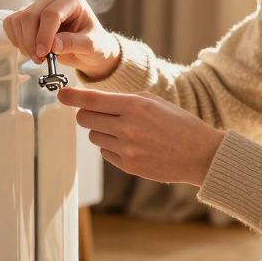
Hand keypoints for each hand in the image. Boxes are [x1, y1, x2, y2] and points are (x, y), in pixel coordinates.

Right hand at [2, 0, 119, 79]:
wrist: (89, 50)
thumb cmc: (94, 44)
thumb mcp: (91, 46)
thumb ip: (73, 44)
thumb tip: (53, 45)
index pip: (51, 14)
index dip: (44, 35)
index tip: (43, 53)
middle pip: (30, 16)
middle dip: (32, 42)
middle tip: (41, 59)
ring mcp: (38, 4)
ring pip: (18, 20)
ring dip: (24, 43)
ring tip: (38, 57)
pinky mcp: (27, 14)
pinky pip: (11, 23)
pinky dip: (16, 39)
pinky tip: (29, 49)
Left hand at [57, 87, 225, 186]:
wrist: (200, 154)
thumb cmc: (178, 124)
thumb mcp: (154, 102)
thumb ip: (123, 100)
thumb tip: (92, 102)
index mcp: (135, 105)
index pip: (92, 99)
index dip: (72, 97)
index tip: (61, 94)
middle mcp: (128, 126)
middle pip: (85, 119)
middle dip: (87, 115)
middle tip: (99, 114)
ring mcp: (127, 148)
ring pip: (94, 136)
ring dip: (102, 132)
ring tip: (126, 132)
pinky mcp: (128, 165)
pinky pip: (105, 152)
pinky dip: (112, 148)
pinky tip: (133, 146)